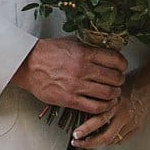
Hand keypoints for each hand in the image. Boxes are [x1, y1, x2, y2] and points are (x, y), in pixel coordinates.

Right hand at [11, 37, 125, 114]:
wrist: (27, 65)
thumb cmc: (48, 52)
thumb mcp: (71, 42)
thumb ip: (89, 46)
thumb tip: (107, 48)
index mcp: (84, 53)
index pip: (115, 60)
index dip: (122, 64)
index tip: (122, 67)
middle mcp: (82, 69)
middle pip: (114, 78)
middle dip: (120, 80)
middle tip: (118, 80)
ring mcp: (76, 86)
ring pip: (107, 93)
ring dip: (114, 94)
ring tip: (114, 92)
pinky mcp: (70, 100)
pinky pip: (94, 107)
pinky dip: (105, 107)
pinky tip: (105, 104)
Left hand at [72, 63, 149, 147]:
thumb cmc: (129, 83)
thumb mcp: (110, 87)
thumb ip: (99, 98)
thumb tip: (81, 107)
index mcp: (116, 103)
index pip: (98, 120)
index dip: (85, 130)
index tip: (75, 134)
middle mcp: (124, 115)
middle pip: (105, 136)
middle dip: (88, 142)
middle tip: (77, 142)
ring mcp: (131, 123)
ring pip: (112, 140)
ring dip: (98, 142)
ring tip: (86, 141)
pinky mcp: (137, 127)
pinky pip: (121, 139)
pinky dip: (111, 140)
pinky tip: (103, 138)